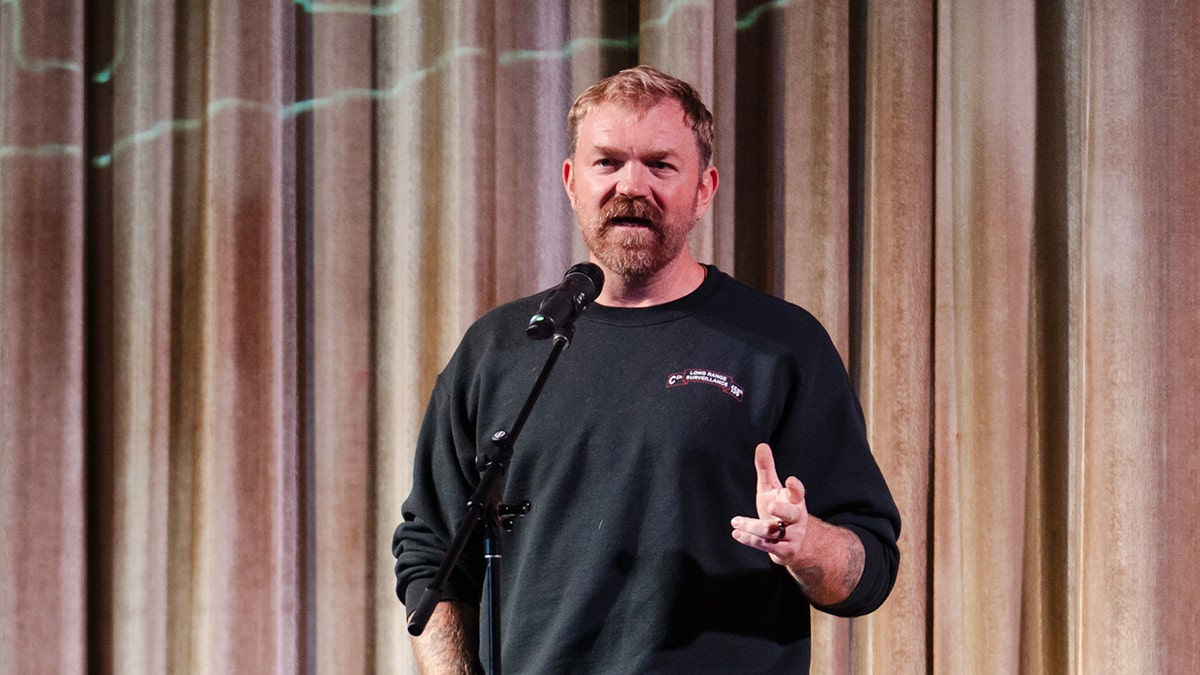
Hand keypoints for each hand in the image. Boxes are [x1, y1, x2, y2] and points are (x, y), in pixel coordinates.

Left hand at [730, 442, 866, 605]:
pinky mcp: (784, 551)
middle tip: (772, 506)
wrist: (795, 544)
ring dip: (752, 526)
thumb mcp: (772, 489)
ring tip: (736, 521)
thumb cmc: (780, 510)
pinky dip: (750, 540)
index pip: (798, 493)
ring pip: (772, 531)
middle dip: (783, 510)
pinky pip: (766, 546)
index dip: (796, 487)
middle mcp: (797, 519)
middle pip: (792, 515)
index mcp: (795, 501)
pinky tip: (737, 533)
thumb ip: (767, 469)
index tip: (791, 481)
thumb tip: (761, 445)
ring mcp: (792, 536)